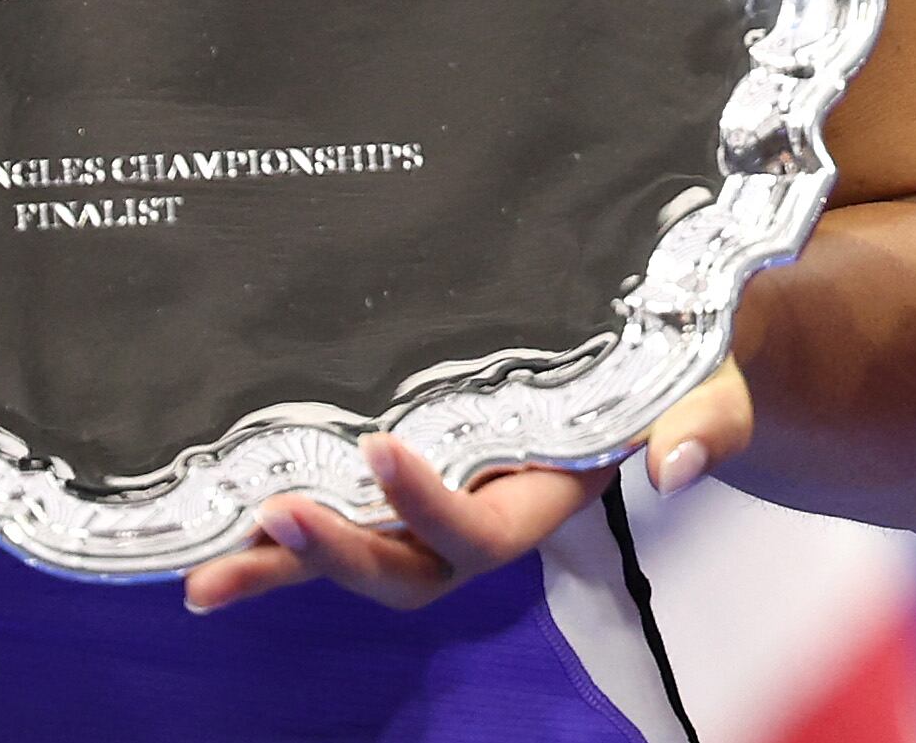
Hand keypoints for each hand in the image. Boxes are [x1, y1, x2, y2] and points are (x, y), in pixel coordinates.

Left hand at [183, 367, 749, 614]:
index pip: (483, 531)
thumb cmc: (683, 363)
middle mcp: (482, 517)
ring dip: (279, 566)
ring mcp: (433, 504)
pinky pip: (334, 515)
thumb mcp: (708, 388)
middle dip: (337, 556)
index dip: (429, 505)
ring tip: (206, 569)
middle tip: (275, 517)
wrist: (660, 344)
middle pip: (402, 569)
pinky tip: (206, 534)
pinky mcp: (398, 477)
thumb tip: (677, 464)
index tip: (381, 447)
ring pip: (352, 554)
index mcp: (547, 501)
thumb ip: (704, 422)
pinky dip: (272, 535)